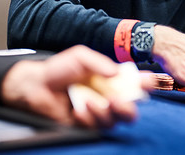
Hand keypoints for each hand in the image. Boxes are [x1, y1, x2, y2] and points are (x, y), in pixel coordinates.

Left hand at [0, 45, 151, 127]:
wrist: (37, 85)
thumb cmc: (59, 69)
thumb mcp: (81, 57)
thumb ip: (100, 63)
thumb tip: (117, 73)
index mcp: (111, 80)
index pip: (134, 84)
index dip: (145, 84)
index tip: (148, 82)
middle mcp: (108, 98)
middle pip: (130, 110)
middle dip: (128, 108)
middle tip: (117, 101)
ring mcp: (98, 113)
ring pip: (114, 121)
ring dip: (104, 112)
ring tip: (89, 101)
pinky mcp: (86, 125)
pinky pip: (96, 127)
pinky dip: (88, 117)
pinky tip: (77, 109)